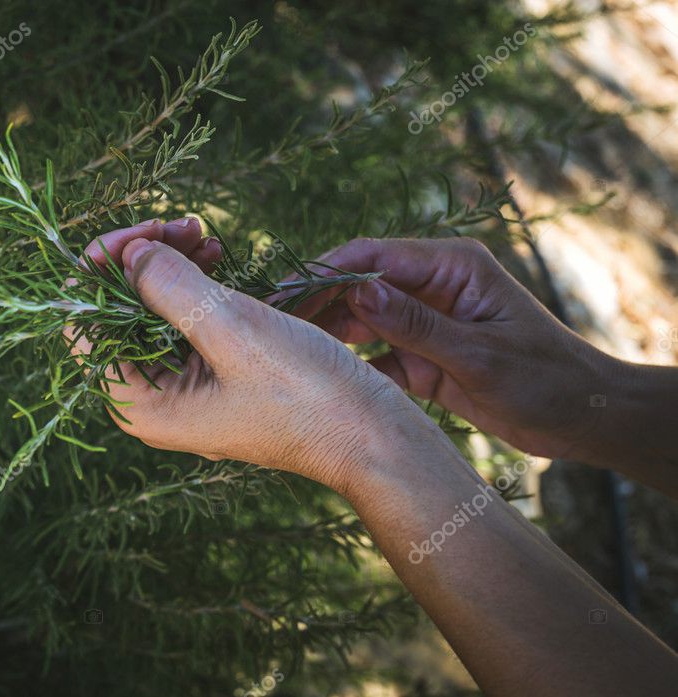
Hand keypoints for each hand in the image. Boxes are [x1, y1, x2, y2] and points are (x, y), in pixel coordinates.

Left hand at [69, 218, 434, 493]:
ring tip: (206, 233)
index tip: (143, 231)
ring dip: (172, 264)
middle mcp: (154, 399)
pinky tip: (218, 255)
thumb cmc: (307, 395)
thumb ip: (170, 288)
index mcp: (141, 403)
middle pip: (118, 312)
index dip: (101, 269)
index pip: (85, 324)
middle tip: (184, 223)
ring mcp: (186, 387)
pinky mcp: (218, 374)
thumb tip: (127, 253)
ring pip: (155, 310)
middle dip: (143, 259)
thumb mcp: (234, 331)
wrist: (375, 437)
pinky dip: (198, 283)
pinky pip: (189, 320)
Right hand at [286, 236, 615, 461]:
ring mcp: (425, 321)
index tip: (281, 295)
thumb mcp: (480, 354)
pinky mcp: (423, 356)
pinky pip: (376, 355)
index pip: (372, 257)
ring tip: (281, 349)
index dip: (323, 272)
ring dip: (325, 333)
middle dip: (313, 302)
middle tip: (267, 326)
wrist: (582, 420)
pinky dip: (351, 365)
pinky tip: (318, 377)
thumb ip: (417, 325)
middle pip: (358, 284)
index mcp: (451, 267)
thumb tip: (357, 292)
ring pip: (360, 319)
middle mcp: (432, 286)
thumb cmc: (546, 379)